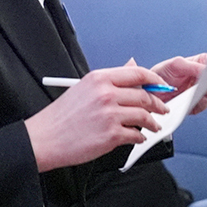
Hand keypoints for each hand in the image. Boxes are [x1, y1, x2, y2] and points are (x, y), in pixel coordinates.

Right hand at [24, 64, 168, 170]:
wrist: (44, 138)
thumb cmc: (61, 117)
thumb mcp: (83, 88)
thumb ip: (109, 80)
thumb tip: (131, 67)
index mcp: (99, 79)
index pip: (137, 74)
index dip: (155, 80)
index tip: (162, 86)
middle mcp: (106, 94)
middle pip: (145, 96)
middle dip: (158, 104)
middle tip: (163, 109)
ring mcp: (110, 114)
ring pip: (144, 116)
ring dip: (153, 123)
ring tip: (154, 126)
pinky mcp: (111, 134)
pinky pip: (136, 135)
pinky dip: (141, 137)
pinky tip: (139, 138)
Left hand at [151, 53, 206, 114]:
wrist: (151, 93)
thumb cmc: (162, 75)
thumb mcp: (175, 65)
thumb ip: (193, 66)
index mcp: (199, 63)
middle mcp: (203, 77)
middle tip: (206, 81)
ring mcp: (202, 91)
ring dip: (204, 92)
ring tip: (194, 92)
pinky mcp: (198, 105)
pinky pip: (203, 105)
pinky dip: (198, 103)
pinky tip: (190, 101)